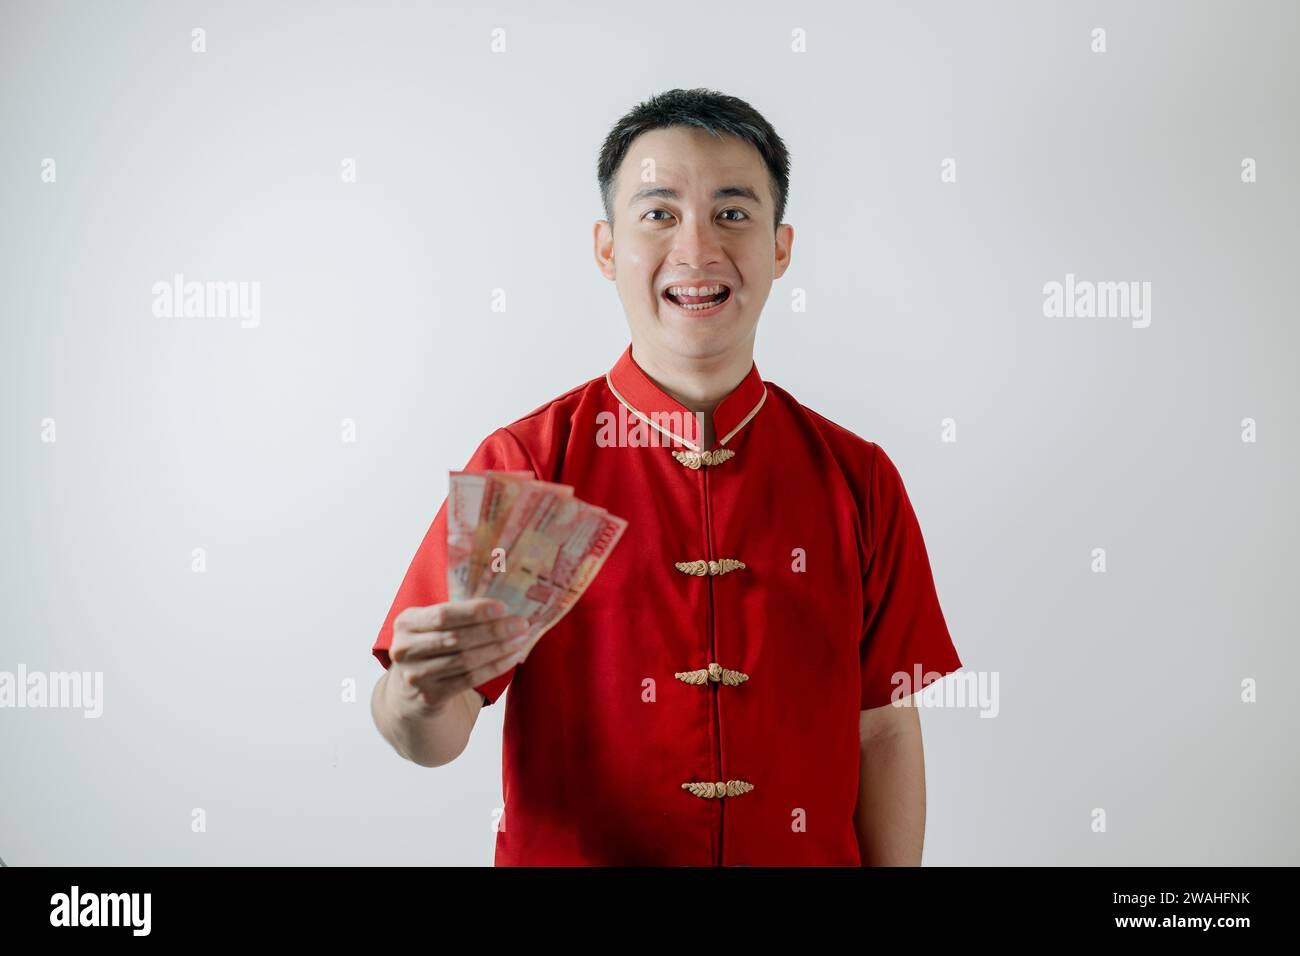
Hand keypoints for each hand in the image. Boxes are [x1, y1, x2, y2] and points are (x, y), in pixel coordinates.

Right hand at [387, 598, 528, 713]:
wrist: (411, 692)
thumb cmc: (433, 648)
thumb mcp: (432, 627)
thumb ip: (458, 615)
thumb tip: (504, 607)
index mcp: (406, 623)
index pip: (443, 614)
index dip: (475, 611)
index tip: (504, 607)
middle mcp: (405, 649)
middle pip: (457, 638)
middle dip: (494, 630)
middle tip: (521, 624)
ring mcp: (415, 676)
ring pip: (466, 660)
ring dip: (499, 649)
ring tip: (520, 640)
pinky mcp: (429, 697)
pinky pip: (470, 679)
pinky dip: (495, 667)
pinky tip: (512, 658)